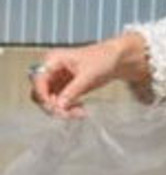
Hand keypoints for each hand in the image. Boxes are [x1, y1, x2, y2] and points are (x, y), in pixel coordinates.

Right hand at [29, 33, 148, 118]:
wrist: (117, 59)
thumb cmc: (103, 59)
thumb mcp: (88, 75)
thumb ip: (72, 90)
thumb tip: (58, 106)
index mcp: (53, 60)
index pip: (38, 80)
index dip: (42, 95)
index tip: (54, 107)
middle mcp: (51, 70)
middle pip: (40, 94)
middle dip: (53, 106)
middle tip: (68, 115)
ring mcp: (57, 80)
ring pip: (50, 101)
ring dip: (62, 110)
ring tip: (80, 114)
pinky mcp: (64, 89)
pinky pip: (60, 103)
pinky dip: (68, 109)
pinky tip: (81, 111)